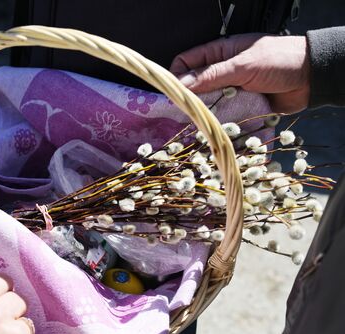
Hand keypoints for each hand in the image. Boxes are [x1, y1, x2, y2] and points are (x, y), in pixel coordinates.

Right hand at [170, 34, 310, 112]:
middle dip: (190, 99)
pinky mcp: (241, 106)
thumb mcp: (243, 66)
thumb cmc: (280, 61)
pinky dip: (221, 121)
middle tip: (185, 114)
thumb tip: (181, 84)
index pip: (186, 63)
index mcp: (219, 53)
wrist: (312, 78)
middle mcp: (222, 71)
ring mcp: (231, 89)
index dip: (177, 77)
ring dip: (206, 112)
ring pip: (208, 103)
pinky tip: (220, 126)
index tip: (174, 94)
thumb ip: (212, 75)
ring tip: (204, 122)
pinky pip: (224, 115)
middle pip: (195, 86)